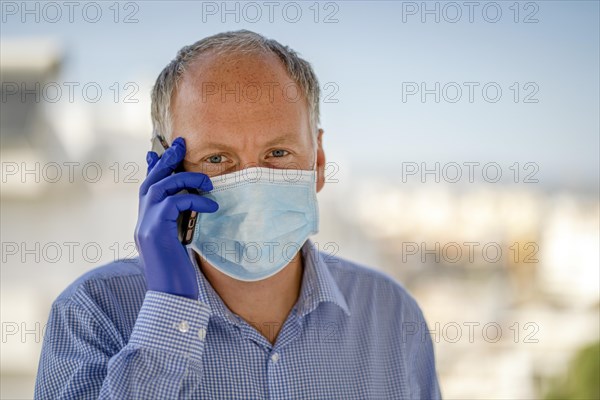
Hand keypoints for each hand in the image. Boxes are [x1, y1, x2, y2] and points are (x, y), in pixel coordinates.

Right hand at [134, 137, 217, 298]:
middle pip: (150, 181)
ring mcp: (144, 225)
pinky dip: (194, 199)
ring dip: (185, 178)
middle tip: (181, 144)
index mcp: (147, 224)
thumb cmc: (179, 275)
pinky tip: (212, 207)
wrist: (171, 297)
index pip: (146, 190)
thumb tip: (190, 209)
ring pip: (159, 187)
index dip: (151, 169)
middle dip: (166, 160)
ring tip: (209, 182)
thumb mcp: (179, 245)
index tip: (156, 151)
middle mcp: (141, 222)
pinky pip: (173, 202)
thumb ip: (178, 225)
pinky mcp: (154, 231)